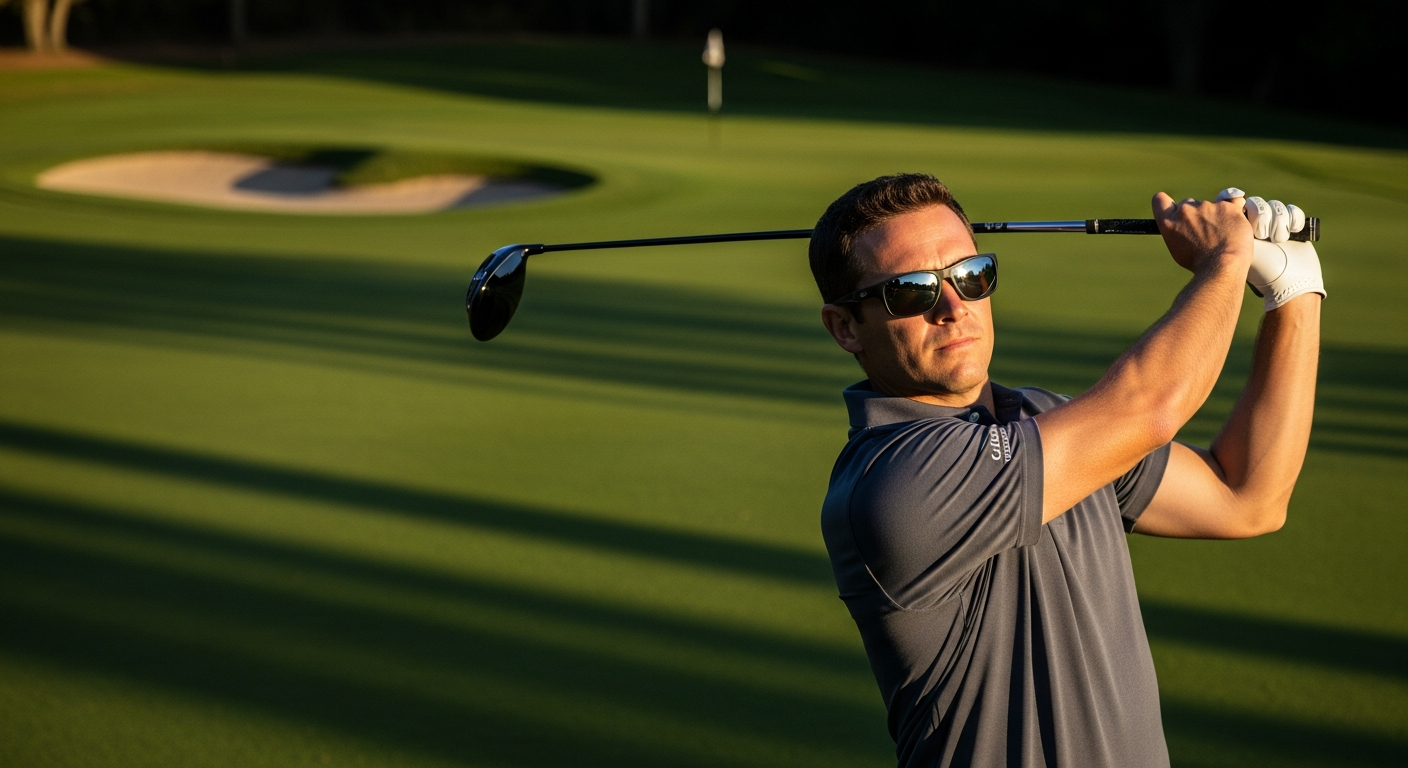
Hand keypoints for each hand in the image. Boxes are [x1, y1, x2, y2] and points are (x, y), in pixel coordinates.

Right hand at [1152, 192, 1253, 274]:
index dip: (1168, 204)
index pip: (1159, 200)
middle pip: (1189, 204)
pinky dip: (1234, 212)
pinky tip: (1235, 226)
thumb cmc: (1200, 263)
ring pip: (1211, 205)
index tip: (1175, 210)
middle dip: (1196, 214)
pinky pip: (1233, 203)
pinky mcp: (1227, 206)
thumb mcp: (1178, 248)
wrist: (1223, 265)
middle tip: (1206, 232)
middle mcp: (1185, 211)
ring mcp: (1206, 206)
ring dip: (1216, 216)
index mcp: (1169, 222)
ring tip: (1223, 236)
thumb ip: (1178, 231)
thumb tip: (1186, 227)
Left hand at [1216, 188, 1325, 310]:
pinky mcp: (1292, 226)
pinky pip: (1291, 210)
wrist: (1289, 282)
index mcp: (1236, 229)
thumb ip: (1226, 231)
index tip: (1244, 213)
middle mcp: (1254, 225)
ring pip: (1274, 206)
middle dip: (1261, 218)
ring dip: (1278, 222)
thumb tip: (1215, 210)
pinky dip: (1293, 218)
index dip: (1240, 205)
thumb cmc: (1260, 271)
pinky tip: (1293, 231)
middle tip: (1263, 236)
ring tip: (1279, 239)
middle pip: (1256, 203)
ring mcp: (1274, 224)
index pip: (1234, 203)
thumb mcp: (1238, 249)